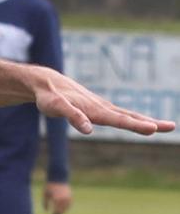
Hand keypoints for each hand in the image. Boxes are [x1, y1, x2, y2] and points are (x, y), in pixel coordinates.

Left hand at [32, 68, 173, 137]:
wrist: (47, 83)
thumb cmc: (49, 97)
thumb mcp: (56, 107)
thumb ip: (72, 117)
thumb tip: (88, 130)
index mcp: (95, 110)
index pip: (119, 120)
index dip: (135, 125)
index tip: (152, 129)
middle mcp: (102, 108)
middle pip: (129, 117)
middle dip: (150, 123)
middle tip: (171, 127)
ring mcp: (102, 108)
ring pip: (127, 115)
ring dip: (146, 121)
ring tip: (164, 126)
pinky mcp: (98, 109)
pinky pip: (119, 115)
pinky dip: (133, 120)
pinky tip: (143, 124)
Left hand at [43, 181, 72, 213]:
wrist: (58, 177)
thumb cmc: (49, 186)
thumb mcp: (45, 195)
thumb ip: (45, 204)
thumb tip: (47, 211)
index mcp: (57, 199)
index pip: (56, 211)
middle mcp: (63, 199)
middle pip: (62, 211)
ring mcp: (68, 197)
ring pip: (66, 209)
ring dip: (62, 213)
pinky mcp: (70, 195)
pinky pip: (69, 205)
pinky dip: (66, 208)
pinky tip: (62, 210)